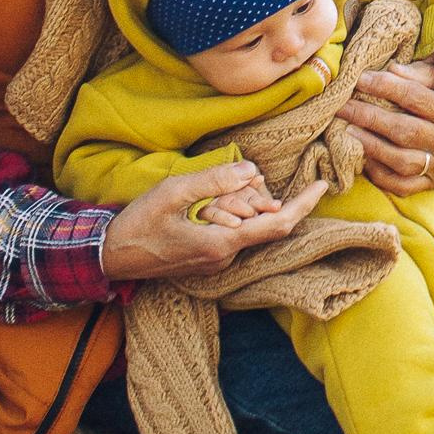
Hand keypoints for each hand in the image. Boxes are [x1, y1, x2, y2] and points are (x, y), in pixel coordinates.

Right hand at [101, 165, 318, 284]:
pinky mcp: (206, 259)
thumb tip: (253, 171)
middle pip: (258, 220)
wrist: (110, 256)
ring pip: (243, 226)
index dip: (304, 205)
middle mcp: (225, 258)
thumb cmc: (139, 223)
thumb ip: (214, 180)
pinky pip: (229, 233)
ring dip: (235, 204)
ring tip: (203, 196)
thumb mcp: (174, 192)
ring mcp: (216, 262)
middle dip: (253, 196)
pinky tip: (201, 206)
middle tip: (228, 181)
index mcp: (223, 244)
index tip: (323, 186)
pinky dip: (225, 213)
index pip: (278, 225)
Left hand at [347, 58, 433, 199]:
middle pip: (406, 131)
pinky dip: (380, 174)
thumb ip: (422, 75)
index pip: (417, 98)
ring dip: (371, 146)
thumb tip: (391, 70)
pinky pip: (402, 185)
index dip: (386, 87)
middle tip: (344, 106)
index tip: (360, 79)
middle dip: (370, 117)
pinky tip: (364, 157)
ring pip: (402, 161)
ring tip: (349, 131)